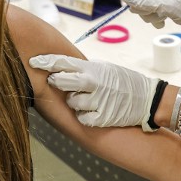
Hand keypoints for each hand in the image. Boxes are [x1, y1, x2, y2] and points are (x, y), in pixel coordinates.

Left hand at [30, 54, 158, 129]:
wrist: (148, 99)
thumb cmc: (124, 82)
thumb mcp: (106, 68)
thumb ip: (85, 68)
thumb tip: (62, 67)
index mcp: (93, 68)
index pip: (63, 62)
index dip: (46, 62)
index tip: (33, 62)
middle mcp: (94, 83)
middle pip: (62, 81)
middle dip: (56, 82)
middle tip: (56, 82)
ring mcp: (98, 100)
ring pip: (71, 102)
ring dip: (74, 102)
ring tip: (85, 99)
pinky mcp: (102, 117)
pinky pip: (82, 118)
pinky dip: (84, 116)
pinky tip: (92, 111)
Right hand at [121, 0, 180, 38]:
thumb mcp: (170, 7)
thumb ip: (148, 2)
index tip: (135, 0)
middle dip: (140, 7)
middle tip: (153, 12)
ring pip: (144, 6)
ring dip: (148, 15)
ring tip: (163, 18)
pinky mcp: (168, 8)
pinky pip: (154, 13)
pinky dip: (155, 19)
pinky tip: (165, 22)